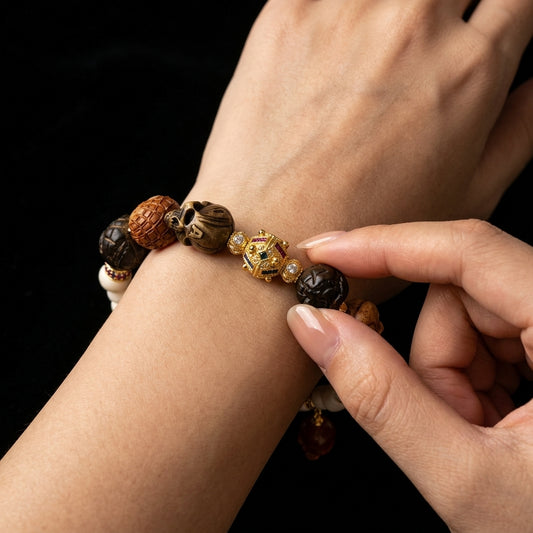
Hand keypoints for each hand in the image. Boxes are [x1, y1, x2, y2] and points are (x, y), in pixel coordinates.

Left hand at [190, 0, 532, 246]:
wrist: (268, 238)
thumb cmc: (361, 231)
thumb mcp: (466, 197)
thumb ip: (519, 129)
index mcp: (470, 70)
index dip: (505, 7)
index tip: (486, 21)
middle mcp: (413, 26)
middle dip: (448, 5)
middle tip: (419, 40)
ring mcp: (346, 11)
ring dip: (391, 7)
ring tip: (370, 52)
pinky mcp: (287, 13)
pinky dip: (337, 6)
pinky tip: (339, 38)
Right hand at [287, 219, 532, 532]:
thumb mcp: (464, 478)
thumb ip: (381, 397)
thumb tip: (313, 323)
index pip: (472, 251)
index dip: (387, 245)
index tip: (324, 254)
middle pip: (462, 292)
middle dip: (431, 355)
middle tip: (443, 418)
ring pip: (464, 315)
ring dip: (447, 372)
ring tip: (474, 432)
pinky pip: (479, 334)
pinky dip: (463, 375)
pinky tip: (486, 419)